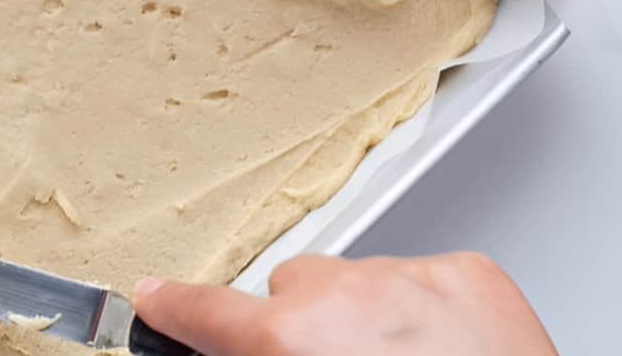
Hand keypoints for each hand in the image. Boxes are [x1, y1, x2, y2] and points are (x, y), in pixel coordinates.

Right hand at [133, 253, 557, 355]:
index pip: (206, 312)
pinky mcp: (467, 273)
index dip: (173, 308)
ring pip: (357, 281)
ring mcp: (409, 277)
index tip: (154, 298)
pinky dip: (425, 311)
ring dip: (367, 317)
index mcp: (288, 341)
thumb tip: (233, 346)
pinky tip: (446, 352)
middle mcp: (341, 295)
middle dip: (303, 326)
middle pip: (291, 289)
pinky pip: (420, 278)